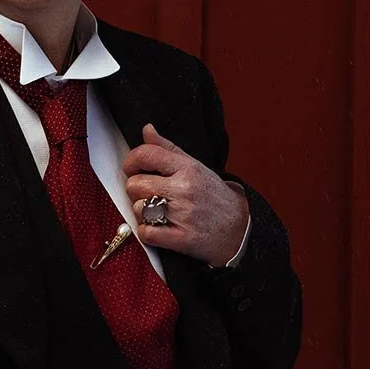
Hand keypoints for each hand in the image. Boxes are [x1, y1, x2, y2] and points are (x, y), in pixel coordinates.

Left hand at [122, 124, 248, 267]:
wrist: (238, 228)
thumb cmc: (214, 197)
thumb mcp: (195, 167)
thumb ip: (168, 148)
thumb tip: (147, 130)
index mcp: (187, 168)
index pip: (146, 155)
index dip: (131, 162)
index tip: (132, 169)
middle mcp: (184, 189)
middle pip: (135, 184)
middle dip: (137, 191)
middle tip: (149, 194)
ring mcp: (183, 214)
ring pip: (137, 209)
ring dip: (142, 213)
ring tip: (157, 212)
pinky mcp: (182, 238)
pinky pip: (146, 233)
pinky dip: (147, 233)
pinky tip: (159, 228)